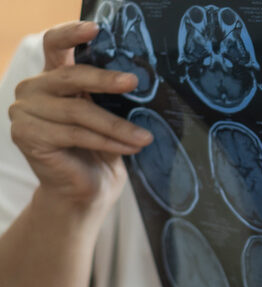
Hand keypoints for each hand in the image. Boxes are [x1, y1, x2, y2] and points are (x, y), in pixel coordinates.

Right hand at [7, 21, 153, 213]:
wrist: (86, 191)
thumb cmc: (101, 151)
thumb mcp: (108, 114)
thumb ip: (111, 93)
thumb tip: (140, 75)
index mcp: (52, 77)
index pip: (55, 44)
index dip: (71, 34)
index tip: (95, 28)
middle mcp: (33, 89)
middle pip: (70, 77)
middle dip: (105, 80)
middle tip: (133, 82)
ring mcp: (24, 111)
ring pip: (78, 112)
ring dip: (116, 125)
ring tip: (145, 137)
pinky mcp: (26, 135)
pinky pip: (75, 134)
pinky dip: (106, 141)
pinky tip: (130, 147)